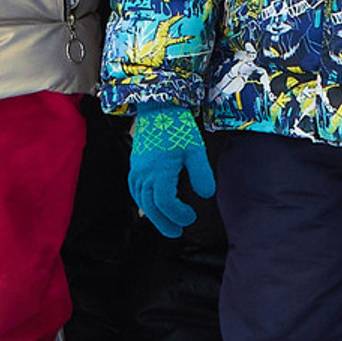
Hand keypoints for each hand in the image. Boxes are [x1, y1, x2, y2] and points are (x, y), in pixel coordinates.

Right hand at [127, 108, 213, 238]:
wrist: (157, 108)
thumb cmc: (179, 127)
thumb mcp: (196, 149)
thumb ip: (201, 173)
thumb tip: (206, 196)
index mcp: (160, 170)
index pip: (165, 202)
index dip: (178, 213)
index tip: (191, 216)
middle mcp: (144, 173)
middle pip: (150, 207)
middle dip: (164, 222)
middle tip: (177, 232)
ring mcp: (136, 170)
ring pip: (141, 201)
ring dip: (154, 215)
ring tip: (168, 224)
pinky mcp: (134, 166)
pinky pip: (135, 191)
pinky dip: (144, 203)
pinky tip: (153, 207)